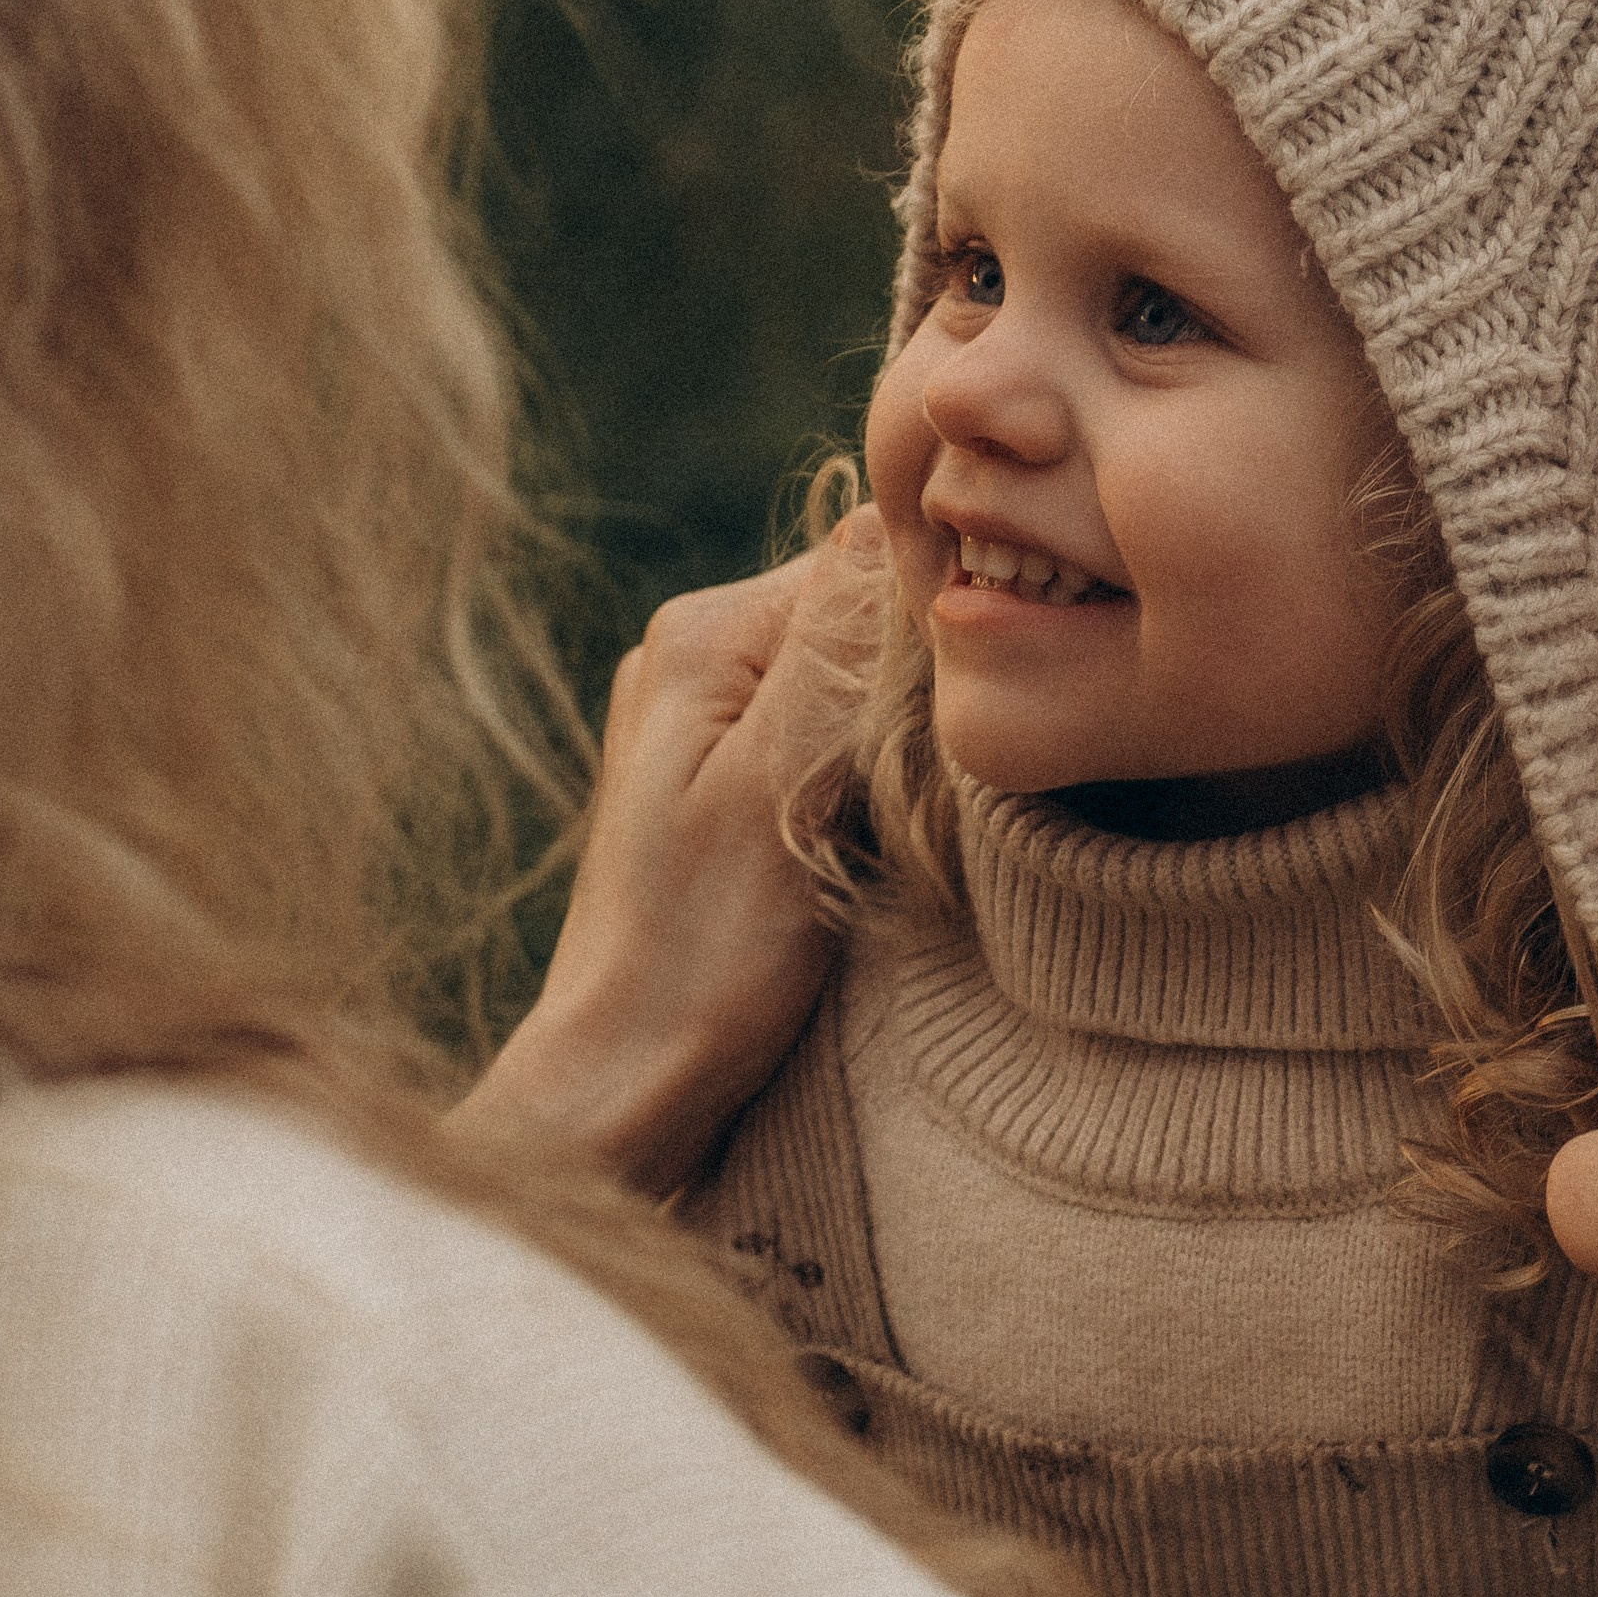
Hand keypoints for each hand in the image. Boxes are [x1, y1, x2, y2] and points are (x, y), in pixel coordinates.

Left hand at [453, 524, 886, 1196]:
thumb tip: (898, 512)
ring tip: (895, 826)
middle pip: (864, 618)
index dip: (944, 622)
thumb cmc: (704, 952)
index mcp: (706, 633)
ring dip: (900, 742)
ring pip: (856, 683)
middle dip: (921, 688)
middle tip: (929, 786)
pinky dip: (868, 781)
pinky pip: (829, 741)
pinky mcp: (724, 787)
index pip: (871, 557)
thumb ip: (838, 647)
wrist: (626, 1084)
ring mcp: (705, 722)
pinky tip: (870, 844)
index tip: (970, 711)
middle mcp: (697, 655)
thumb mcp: (781, 784)